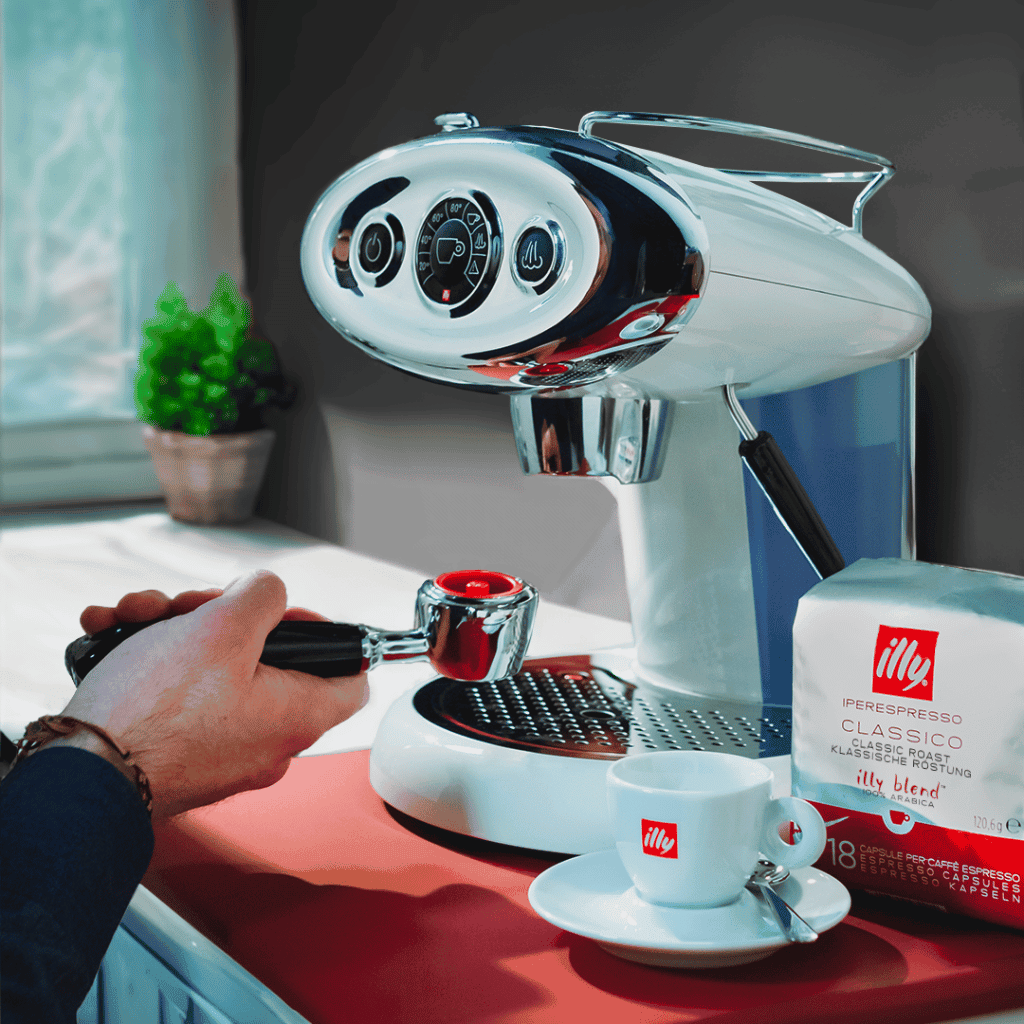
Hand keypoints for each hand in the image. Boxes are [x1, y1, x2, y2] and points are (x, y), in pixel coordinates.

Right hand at [57, 572, 367, 819]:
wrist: (79, 775)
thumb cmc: (154, 714)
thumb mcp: (224, 625)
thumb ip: (263, 595)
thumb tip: (268, 592)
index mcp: (297, 716)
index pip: (351, 675)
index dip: (324, 632)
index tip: (285, 613)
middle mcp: (265, 741)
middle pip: (265, 659)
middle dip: (219, 618)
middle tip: (189, 608)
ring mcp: (217, 751)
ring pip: (210, 669)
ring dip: (172, 631)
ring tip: (136, 617)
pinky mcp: (174, 755)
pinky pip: (174, 697)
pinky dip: (147, 662)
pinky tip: (111, 636)